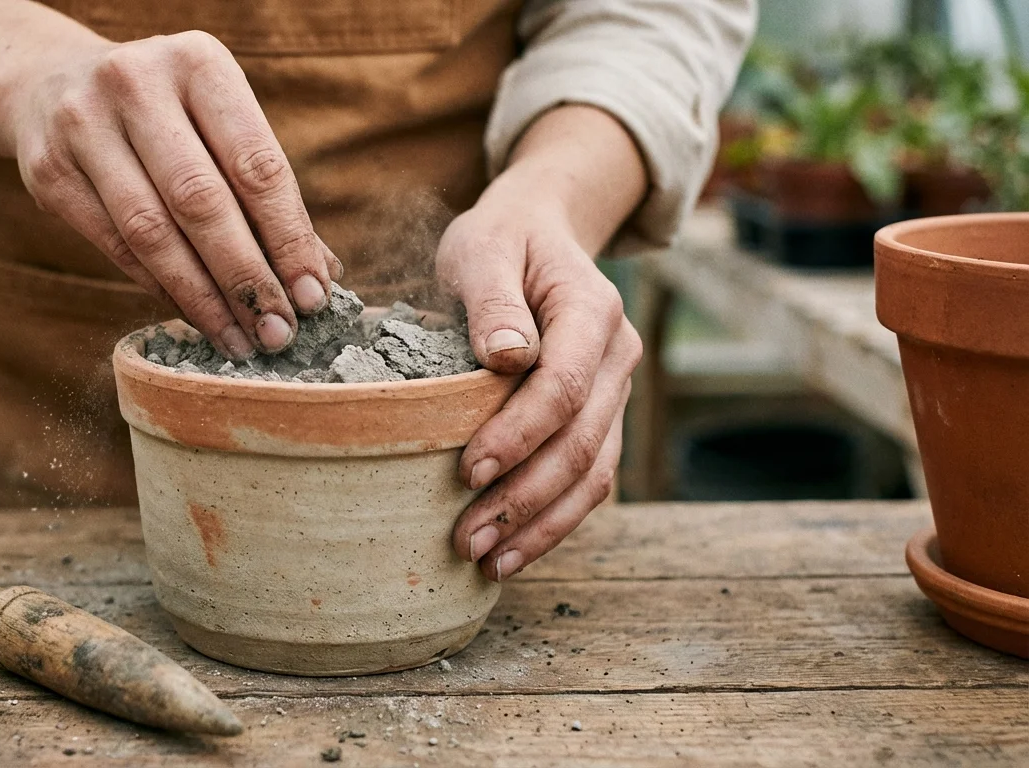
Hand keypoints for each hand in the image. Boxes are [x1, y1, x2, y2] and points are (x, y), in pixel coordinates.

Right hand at [5, 31, 341, 357]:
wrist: (49, 83)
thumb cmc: (164, 113)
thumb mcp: (217, 122)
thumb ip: (265, 192)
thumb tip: (320, 278)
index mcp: (199, 63)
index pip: (256, 165)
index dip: (288, 238)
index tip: (312, 298)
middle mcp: (136, 83)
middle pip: (202, 202)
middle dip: (247, 278)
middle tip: (278, 333)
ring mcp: (83, 125)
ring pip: (151, 232)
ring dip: (202, 297)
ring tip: (239, 339)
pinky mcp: (48, 171)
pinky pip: (115, 246)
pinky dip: (160, 288)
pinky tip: (194, 314)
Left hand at [438, 159, 641, 581]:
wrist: (539, 232)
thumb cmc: (501, 241)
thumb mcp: (484, 249)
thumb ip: (493, 298)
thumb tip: (507, 356)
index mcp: (592, 311)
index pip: (566, 386)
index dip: (520, 434)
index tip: (469, 470)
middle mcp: (618, 355)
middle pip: (582, 442)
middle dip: (525, 498)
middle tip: (467, 538)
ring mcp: (616, 391)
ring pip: (594, 473)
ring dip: (542, 524)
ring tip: (487, 560)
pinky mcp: (600, 417)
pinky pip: (589, 478)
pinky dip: (554, 519)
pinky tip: (512, 550)